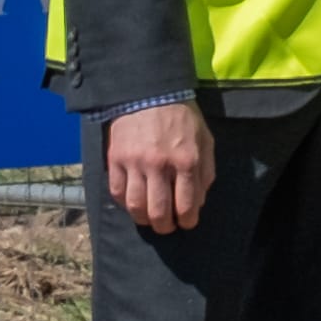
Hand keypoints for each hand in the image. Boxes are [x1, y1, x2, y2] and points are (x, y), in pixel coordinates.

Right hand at [100, 100, 214, 234]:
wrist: (149, 92)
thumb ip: (206, 171)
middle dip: (165, 226)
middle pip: (159, 210)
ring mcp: (134, 163)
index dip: (187, 220)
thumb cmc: (182, 117)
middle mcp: (160, 165)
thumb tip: (199, 201)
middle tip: (167, 227)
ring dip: (143, 219)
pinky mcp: (115, 159)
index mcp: (186, 160)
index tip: (187, 223)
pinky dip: (124, 204)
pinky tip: (132, 204)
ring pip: (136, 205)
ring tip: (149, 220)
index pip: (186, 203)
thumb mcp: (205, 139)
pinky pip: (117, 192)